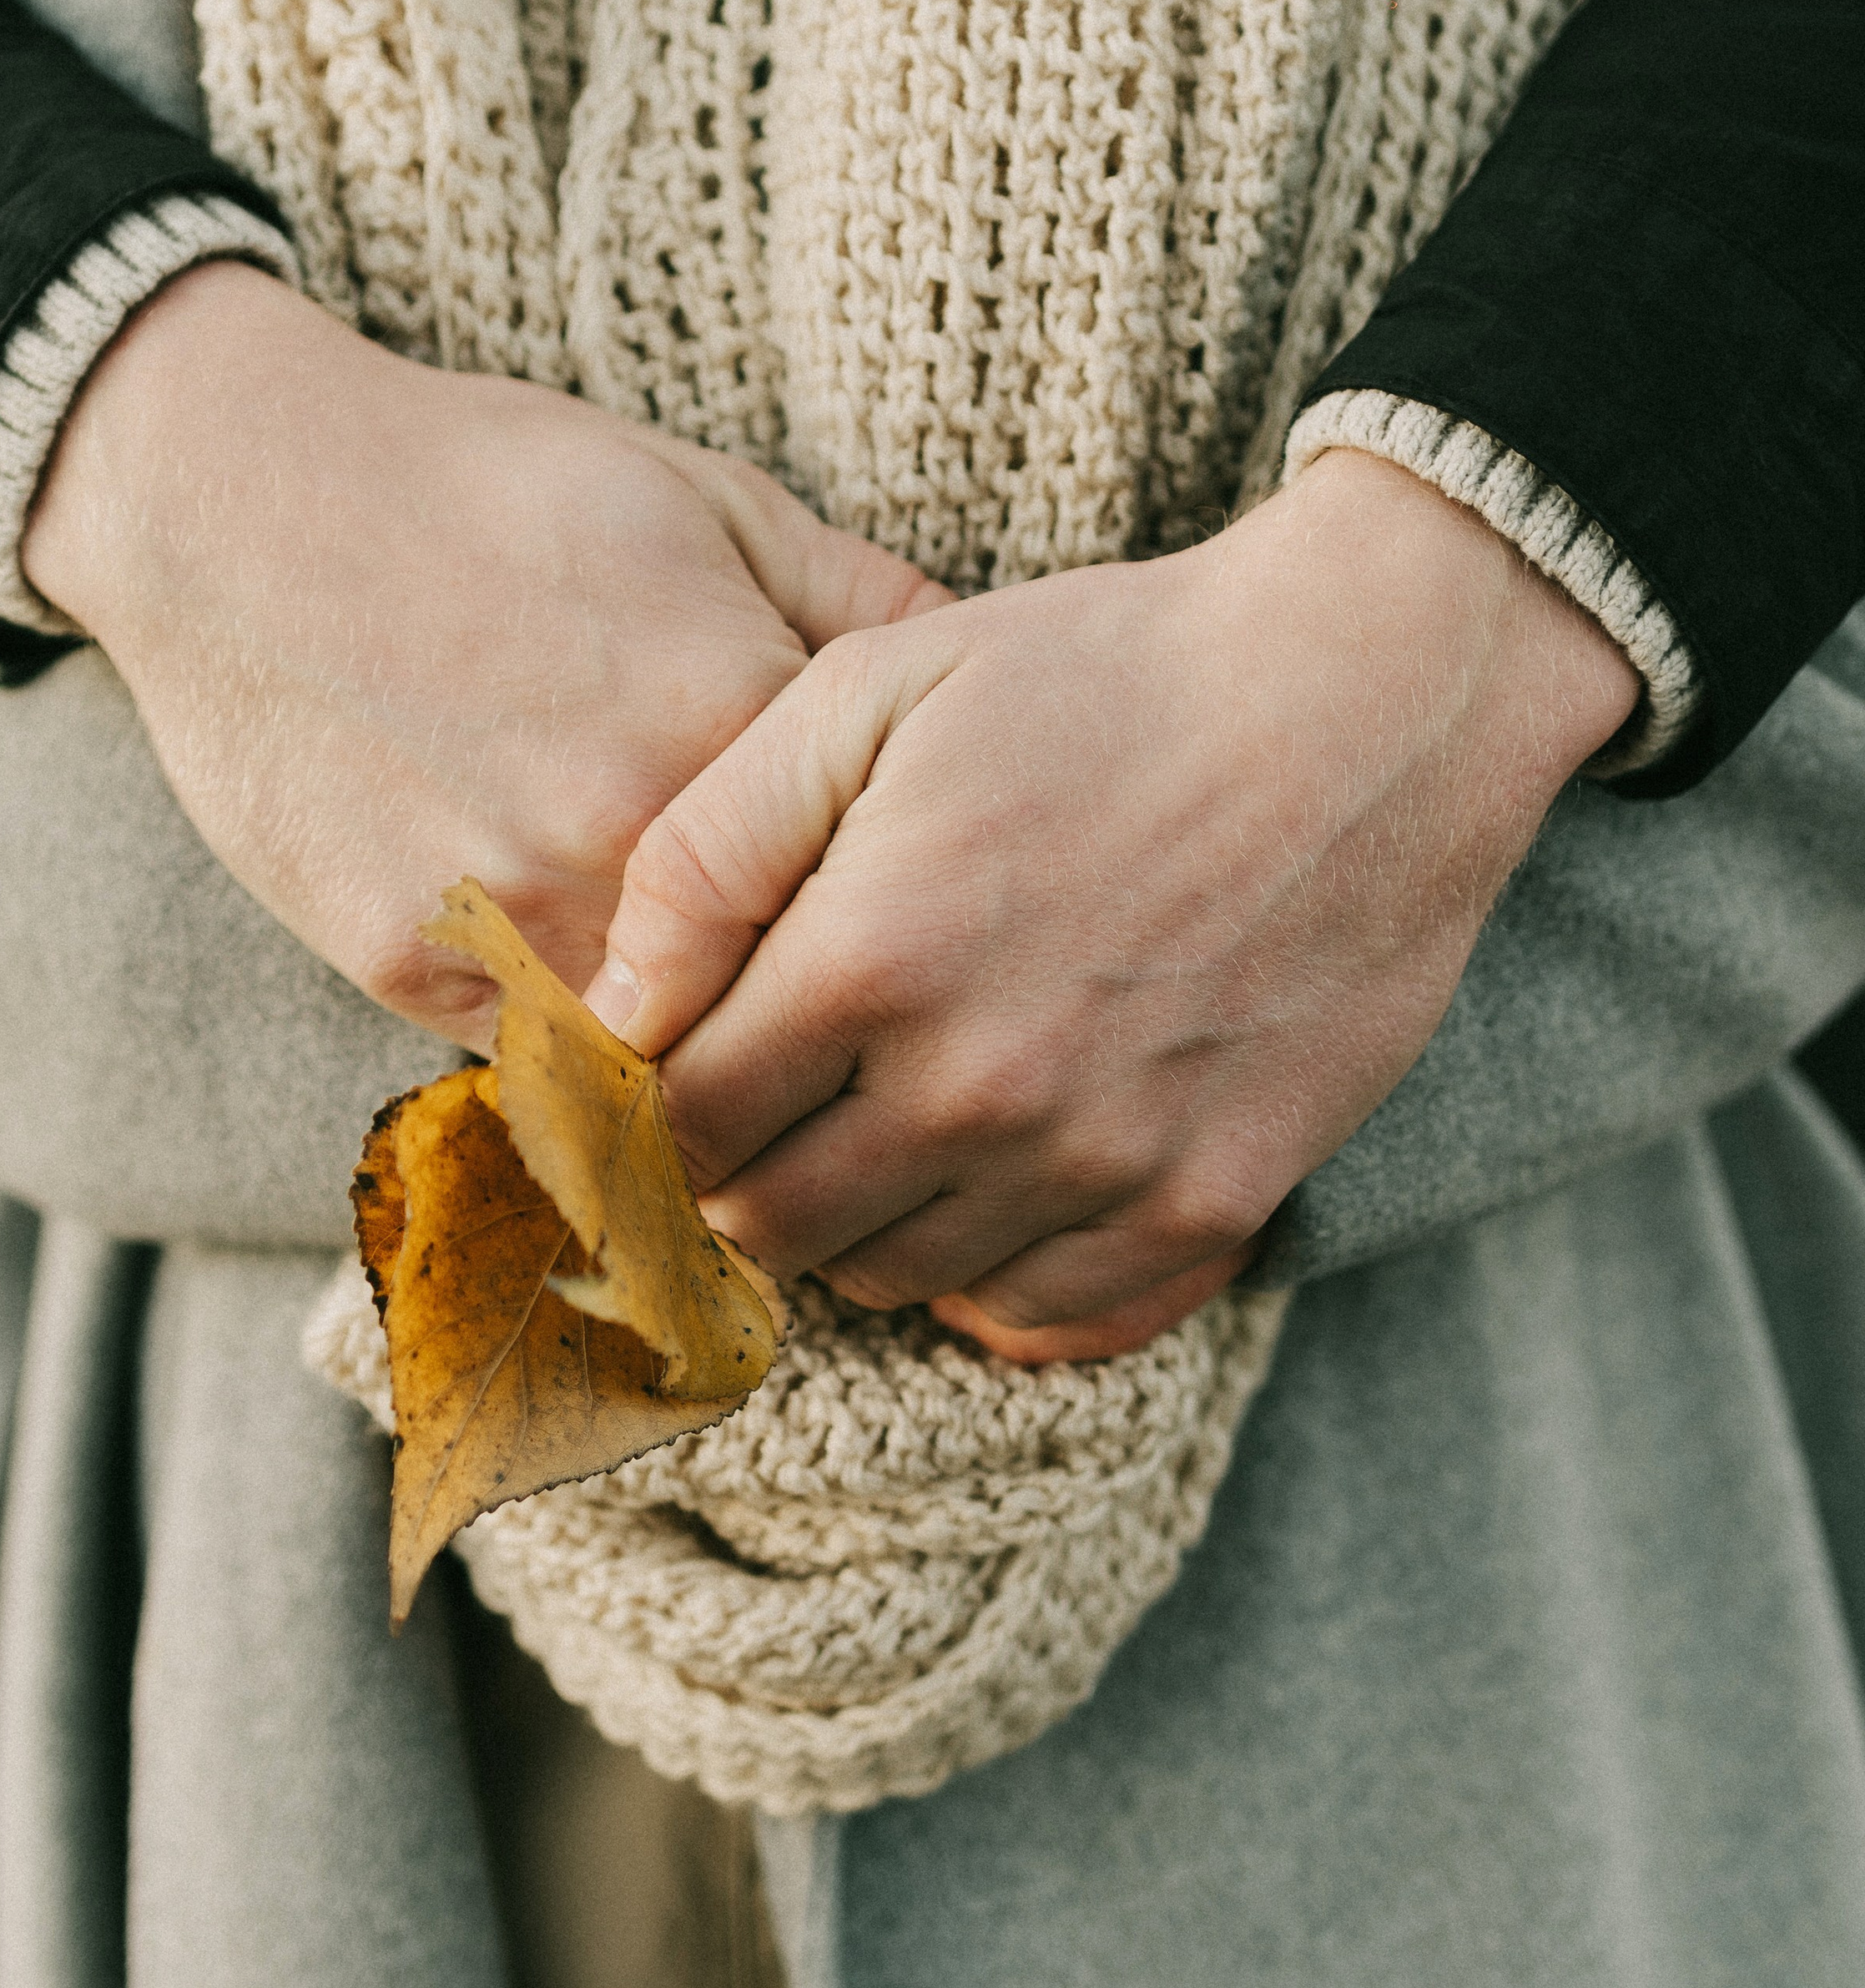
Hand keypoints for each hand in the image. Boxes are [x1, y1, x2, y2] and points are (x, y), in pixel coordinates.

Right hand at [23, 263, 944, 1037]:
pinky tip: (629, 1039)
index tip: (948, 949)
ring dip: (714, 1076)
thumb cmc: (495, 485)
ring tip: (764, 1078)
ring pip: (666, 1068)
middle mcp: (629, 834)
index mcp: (732, 714)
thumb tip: (1002, 687)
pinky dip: (591, 1064)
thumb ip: (865, 609)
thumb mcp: (714, 503)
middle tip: (880, 1056)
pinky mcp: (402, 960)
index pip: (888, 879)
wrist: (241, 498)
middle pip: (789, 1001)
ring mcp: (508, 911)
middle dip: (838, 1029)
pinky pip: (537, 1064)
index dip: (923, 915)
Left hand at [582, 451, 1639, 1359]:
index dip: (653, 1104)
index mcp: (876, 958)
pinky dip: (995, 1278)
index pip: (685, 1124)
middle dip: (740, 1174)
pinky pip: (1050, 1316)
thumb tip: (615, 1004)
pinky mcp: (1214, 1200)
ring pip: (899, 1282)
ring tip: (886, 1121)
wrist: (1372, 698)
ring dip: (862, 1223)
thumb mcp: (871, 685)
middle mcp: (983, 1090)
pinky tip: (994, 1188)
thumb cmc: (1106, 671)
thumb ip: (710, 845)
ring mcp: (1106, 1161)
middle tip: (771, 1101)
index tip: (674, 1067)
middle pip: (774, 1227)